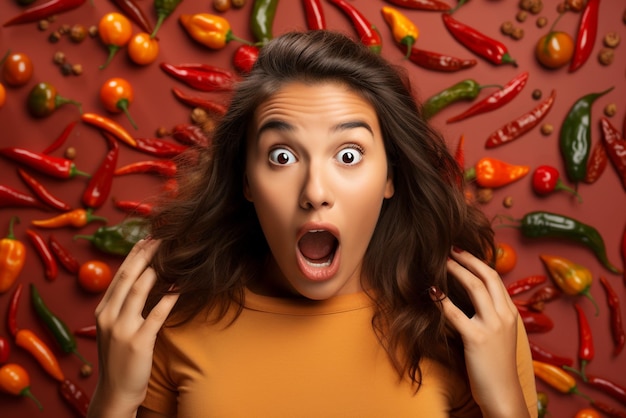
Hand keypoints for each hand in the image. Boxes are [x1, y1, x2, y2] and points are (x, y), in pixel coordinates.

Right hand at [88, 239, 178, 417]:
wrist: (115, 392)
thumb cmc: (120, 358)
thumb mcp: (115, 328)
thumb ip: (124, 306)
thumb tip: (143, 279)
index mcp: (103, 309)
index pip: (120, 274)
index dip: (134, 253)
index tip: (148, 237)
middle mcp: (109, 315)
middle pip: (128, 275)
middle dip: (145, 253)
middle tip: (162, 236)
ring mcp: (122, 328)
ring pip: (139, 289)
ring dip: (157, 269)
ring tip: (172, 254)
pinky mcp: (138, 341)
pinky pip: (157, 314)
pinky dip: (169, 297)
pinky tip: (180, 286)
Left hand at [431, 247, 528, 417]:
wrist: (503, 394)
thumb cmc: (496, 365)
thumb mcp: (500, 335)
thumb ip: (490, 315)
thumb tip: (471, 297)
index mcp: (511, 313)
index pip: (495, 278)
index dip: (477, 261)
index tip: (461, 251)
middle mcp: (504, 316)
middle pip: (486, 276)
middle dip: (467, 259)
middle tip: (449, 248)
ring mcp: (492, 327)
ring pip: (474, 288)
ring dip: (455, 271)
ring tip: (441, 262)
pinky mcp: (477, 339)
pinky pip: (456, 313)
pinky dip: (442, 300)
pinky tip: (431, 292)